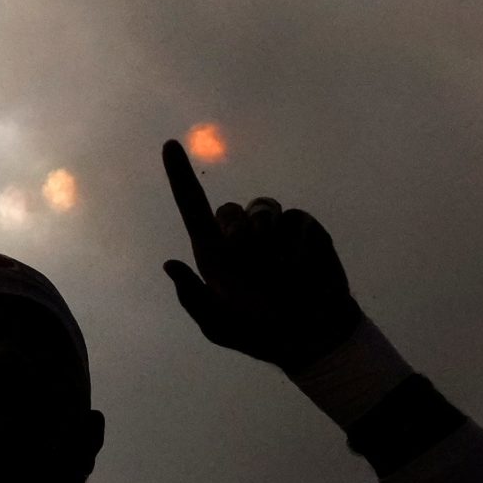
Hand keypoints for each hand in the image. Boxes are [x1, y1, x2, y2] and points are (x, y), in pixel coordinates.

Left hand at [160, 139, 362, 372]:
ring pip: (261, 209)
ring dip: (266, 240)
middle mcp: (242, 237)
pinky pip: (295, 220)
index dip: (178, 176)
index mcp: (215, 255)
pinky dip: (296, 247)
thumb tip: (169, 263)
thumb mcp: (219, 325)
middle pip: (230, 210)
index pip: (192, 208)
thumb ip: (194, 297)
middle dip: (237, 237)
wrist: (313, 337)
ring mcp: (275, 231)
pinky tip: (301, 270)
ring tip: (279, 272)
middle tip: (252, 270)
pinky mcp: (304, 229)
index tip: (168, 145)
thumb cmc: (262, 333)